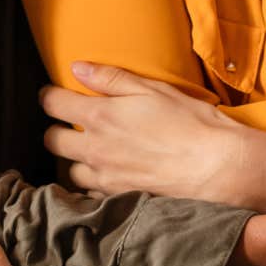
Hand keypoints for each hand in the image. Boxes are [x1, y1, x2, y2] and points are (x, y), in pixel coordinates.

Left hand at [43, 63, 265, 210]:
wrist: (216, 167)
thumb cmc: (190, 122)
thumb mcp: (152, 89)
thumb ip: (111, 78)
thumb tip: (77, 68)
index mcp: (100, 115)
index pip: (53, 104)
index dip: (49, 96)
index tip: (55, 95)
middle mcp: (95, 148)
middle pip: (52, 141)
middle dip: (57, 130)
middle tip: (73, 124)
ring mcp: (105, 177)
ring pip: (70, 170)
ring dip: (75, 159)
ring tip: (93, 151)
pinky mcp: (118, 198)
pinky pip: (90, 193)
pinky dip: (93, 184)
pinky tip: (110, 175)